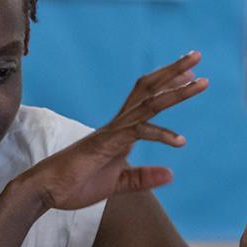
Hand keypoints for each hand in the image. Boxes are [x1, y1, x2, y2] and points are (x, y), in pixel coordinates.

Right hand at [13, 51, 207, 211]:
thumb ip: (143, 177)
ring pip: (149, 104)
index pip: (147, 99)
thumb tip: (172, 173)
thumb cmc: (74, 185)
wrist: (45, 190)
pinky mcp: (107, 144)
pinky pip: (138, 132)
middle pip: (149, 89)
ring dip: (176, 91)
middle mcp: (117, 124)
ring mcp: (112, 131)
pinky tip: (181, 142)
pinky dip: (161, 135)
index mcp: (119, 131)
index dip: (167, 84)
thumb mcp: (117, 184)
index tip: (190, 74)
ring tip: (202, 81)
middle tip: (197, 55)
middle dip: (174, 72)